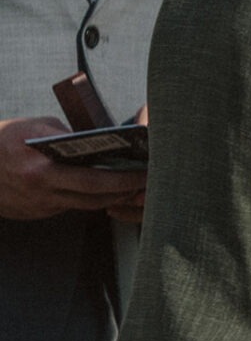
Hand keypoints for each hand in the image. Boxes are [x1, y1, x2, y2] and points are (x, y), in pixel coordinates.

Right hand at [0, 117, 147, 220]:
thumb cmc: (6, 138)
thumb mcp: (38, 128)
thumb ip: (71, 137)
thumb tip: (105, 143)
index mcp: (42, 167)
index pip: (94, 177)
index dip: (123, 179)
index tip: (143, 172)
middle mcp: (41, 189)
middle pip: (95, 196)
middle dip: (125, 191)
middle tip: (146, 184)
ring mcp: (38, 204)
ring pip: (87, 206)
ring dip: (111, 198)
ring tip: (131, 188)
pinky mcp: (36, 213)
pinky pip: (70, 207)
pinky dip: (88, 200)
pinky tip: (104, 192)